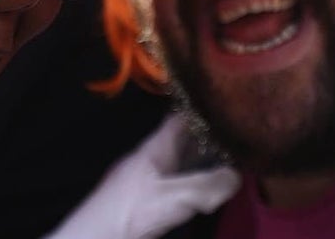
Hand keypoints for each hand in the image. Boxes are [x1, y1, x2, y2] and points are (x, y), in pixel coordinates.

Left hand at [45, 112, 239, 238]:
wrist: (95, 238)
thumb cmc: (130, 211)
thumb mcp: (174, 197)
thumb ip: (207, 186)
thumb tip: (238, 175)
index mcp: (154, 148)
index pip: (179, 119)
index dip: (201, 111)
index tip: (228, 109)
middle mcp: (150, 159)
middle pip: (182, 142)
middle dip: (208, 140)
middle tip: (239, 141)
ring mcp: (146, 180)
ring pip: (179, 164)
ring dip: (201, 163)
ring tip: (231, 164)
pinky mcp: (144, 201)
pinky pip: (174, 183)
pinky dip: (191, 184)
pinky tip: (205, 193)